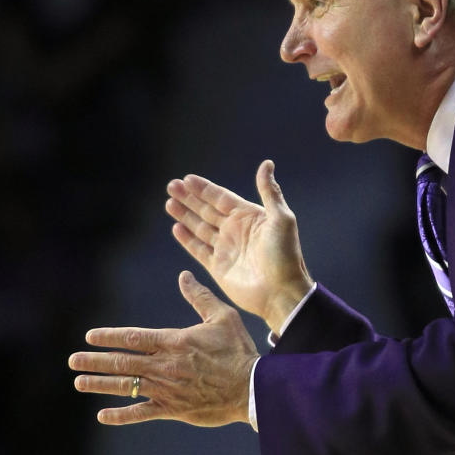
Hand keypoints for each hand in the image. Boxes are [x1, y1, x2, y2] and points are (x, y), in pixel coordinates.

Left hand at [69, 271, 258, 425]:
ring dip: (100, 384)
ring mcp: (166, 389)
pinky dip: (121, 415)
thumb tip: (183, 275)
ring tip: (78, 382)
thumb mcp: (222, 316)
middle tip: (73, 360)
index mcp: (174, 341)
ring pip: (126, 386)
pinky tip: (103, 414)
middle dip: (95, 360)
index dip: (109, 336)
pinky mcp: (173, 409)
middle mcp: (164, 366)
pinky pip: (141, 413)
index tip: (90, 336)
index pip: (133, 337)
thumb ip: (199, 296)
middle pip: (122, 362)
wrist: (251, 388)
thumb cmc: (238, 350)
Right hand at [165, 160, 312, 331]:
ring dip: (185, 215)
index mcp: (249, 217)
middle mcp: (236, 230)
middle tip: (171, 186)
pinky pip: (199, 249)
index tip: (187, 179)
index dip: (204, 188)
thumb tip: (267, 163)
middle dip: (189, 198)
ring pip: (200, 227)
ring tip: (169, 202)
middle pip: (207, 209)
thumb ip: (270, 192)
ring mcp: (226, 248)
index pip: (221, 197)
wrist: (281, 292)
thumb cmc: (285, 255)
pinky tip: (176, 228)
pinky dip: (187, 239)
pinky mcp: (218, 267)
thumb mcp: (281, 219)